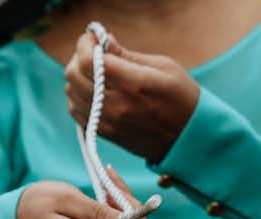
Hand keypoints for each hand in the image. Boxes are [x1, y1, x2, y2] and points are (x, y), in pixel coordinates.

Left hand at [65, 33, 199, 162]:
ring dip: (78, 78)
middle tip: (94, 54)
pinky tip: (93, 91)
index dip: (84, 44)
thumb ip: (128, 55)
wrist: (189, 139)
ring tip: (95, 73)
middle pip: (74, 75)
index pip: (87, 60)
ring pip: (71, 93)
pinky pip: (76, 112)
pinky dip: (78, 97)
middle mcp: (116, 104)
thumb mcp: (163, 67)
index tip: (93, 38)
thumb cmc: (182, 98)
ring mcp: (109, 121)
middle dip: (79, 58)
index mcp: (132, 83)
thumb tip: (105, 41)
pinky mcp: (106, 134)